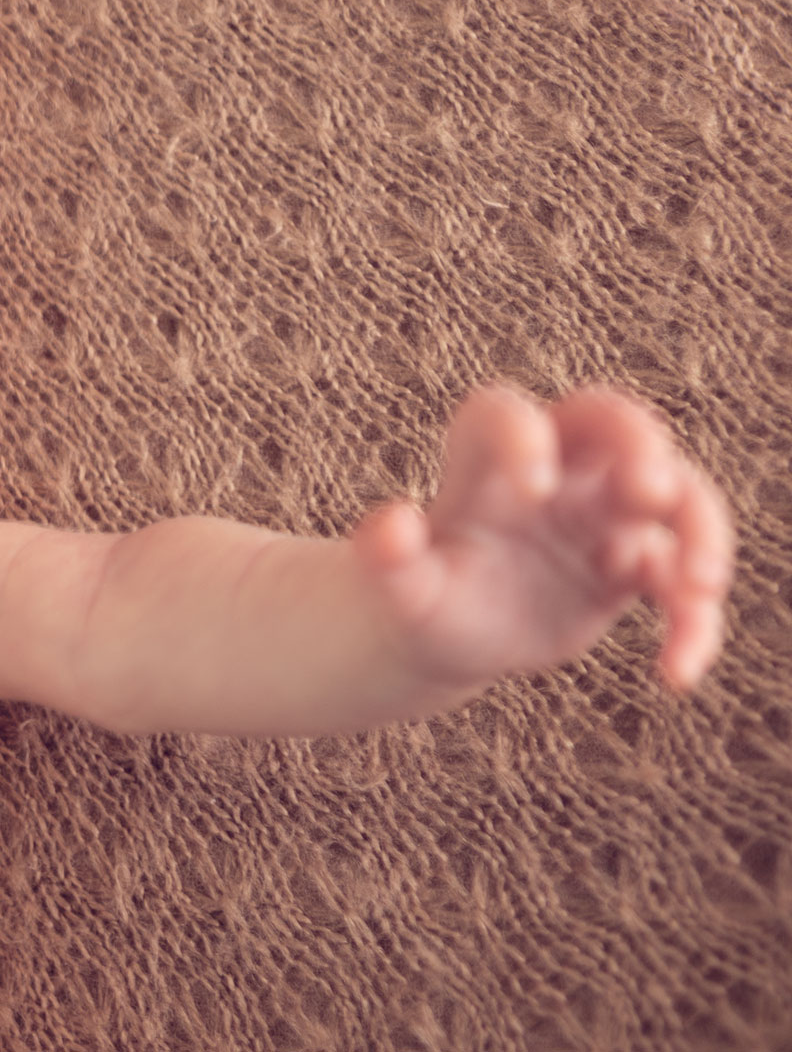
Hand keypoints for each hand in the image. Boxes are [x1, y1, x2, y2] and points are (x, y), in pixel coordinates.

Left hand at [349, 382, 735, 694]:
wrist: (448, 636)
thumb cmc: (417, 597)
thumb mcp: (395, 587)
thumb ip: (387, 555)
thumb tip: (391, 525)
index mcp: (485, 460)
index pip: (508, 414)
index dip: (525, 435)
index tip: (532, 487)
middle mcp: (554, 470)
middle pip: (612, 421)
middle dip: (640, 443)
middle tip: (650, 490)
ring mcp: (599, 513)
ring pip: (674, 492)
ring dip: (700, 529)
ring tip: (697, 587)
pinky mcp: (631, 565)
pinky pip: (681, 576)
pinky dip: (692, 618)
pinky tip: (675, 673)